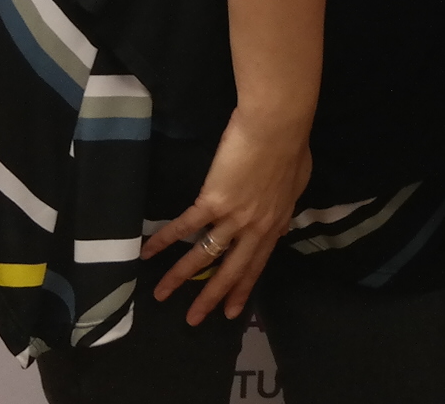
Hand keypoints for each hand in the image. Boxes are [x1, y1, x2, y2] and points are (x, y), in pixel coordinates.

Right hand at [144, 109, 313, 322]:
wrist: (278, 125)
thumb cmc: (292, 144)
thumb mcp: (297, 183)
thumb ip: (286, 208)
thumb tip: (281, 226)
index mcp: (275, 221)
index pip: (257, 263)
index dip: (243, 287)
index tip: (232, 311)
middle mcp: (255, 227)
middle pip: (231, 270)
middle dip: (211, 297)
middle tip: (195, 320)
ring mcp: (234, 217)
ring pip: (203, 255)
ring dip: (179, 277)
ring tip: (161, 295)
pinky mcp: (213, 201)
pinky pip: (184, 226)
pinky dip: (164, 240)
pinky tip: (147, 252)